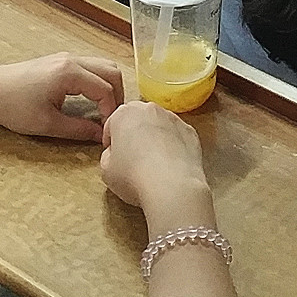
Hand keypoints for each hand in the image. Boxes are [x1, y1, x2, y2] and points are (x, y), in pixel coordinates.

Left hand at [0, 54, 124, 140]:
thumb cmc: (13, 106)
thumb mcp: (48, 124)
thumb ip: (79, 129)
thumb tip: (101, 136)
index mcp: (70, 72)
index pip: (106, 89)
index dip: (112, 112)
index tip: (107, 132)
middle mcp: (72, 59)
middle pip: (111, 71)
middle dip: (118, 96)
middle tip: (112, 120)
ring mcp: (66, 57)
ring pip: (103, 66)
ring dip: (109, 87)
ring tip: (105, 112)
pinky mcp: (60, 61)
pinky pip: (90, 66)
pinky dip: (99, 82)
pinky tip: (92, 101)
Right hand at [100, 101, 212, 218]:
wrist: (172, 186)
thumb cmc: (133, 177)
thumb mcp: (106, 170)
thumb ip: (107, 155)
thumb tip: (115, 153)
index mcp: (123, 114)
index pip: (112, 124)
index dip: (111, 142)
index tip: (113, 157)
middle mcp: (149, 109)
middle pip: (137, 119)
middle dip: (134, 134)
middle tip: (133, 159)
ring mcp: (173, 118)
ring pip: (160, 125)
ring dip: (155, 138)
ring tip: (155, 163)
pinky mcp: (191, 132)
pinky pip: (178, 136)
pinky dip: (174, 146)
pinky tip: (171, 165)